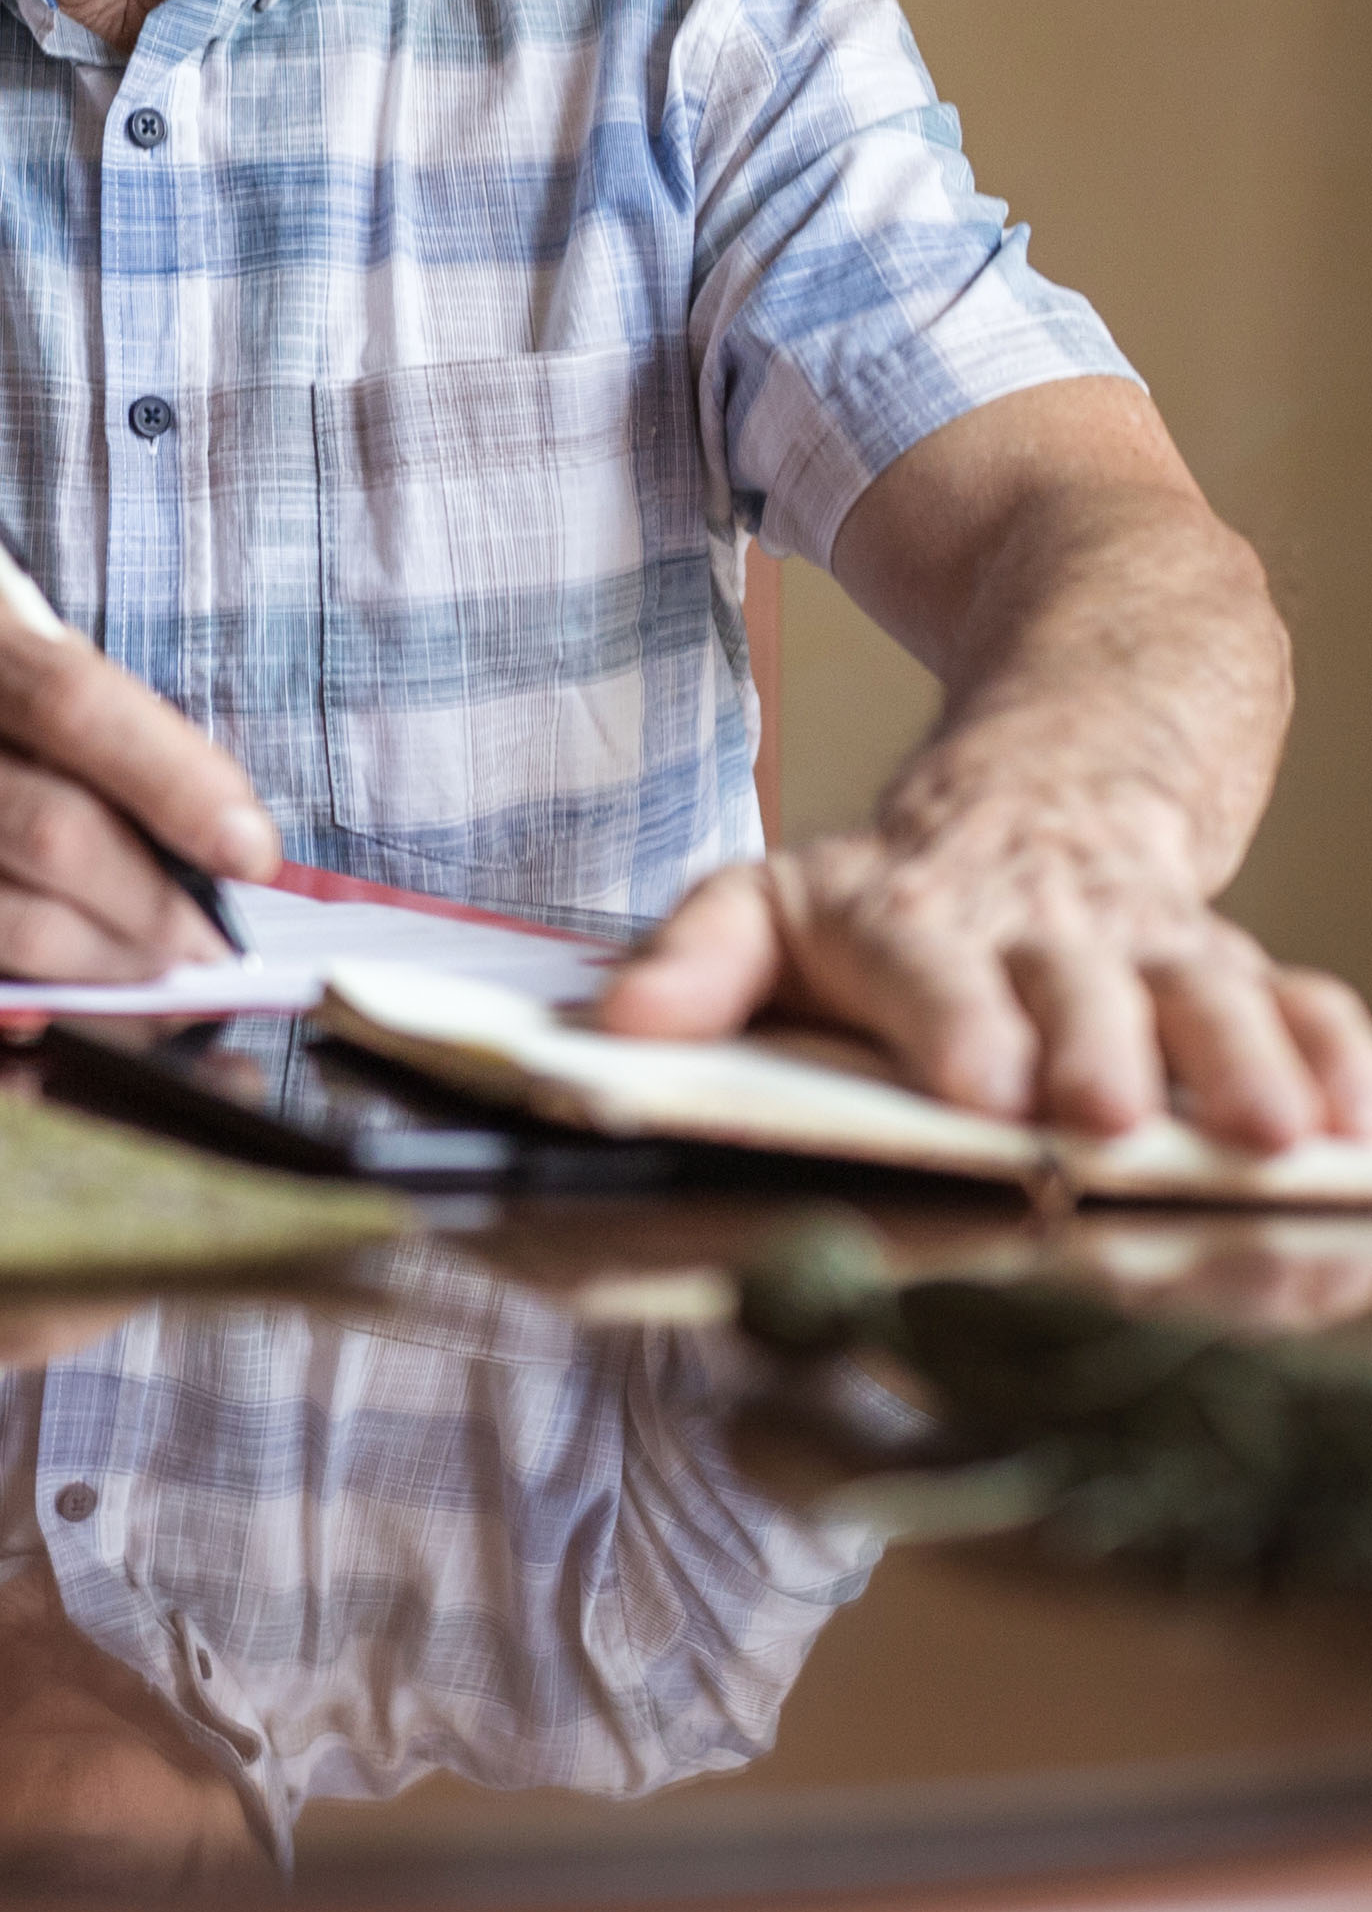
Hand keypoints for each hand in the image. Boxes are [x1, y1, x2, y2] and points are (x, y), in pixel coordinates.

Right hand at [0, 584, 277, 980]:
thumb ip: (79, 712)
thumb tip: (211, 828)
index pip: (69, 701)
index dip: (179, 780)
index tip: (250, 847)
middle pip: (54, 833)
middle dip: (162, 900)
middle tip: (217, 932)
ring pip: (20, 927)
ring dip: (122, 961)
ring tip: (170, 961)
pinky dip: (51, 991)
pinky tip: (87, 979)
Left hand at [598, 770, 1371, 1150]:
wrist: (1057, 774)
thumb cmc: (891, 887)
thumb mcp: (772, 900)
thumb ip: (698, 960)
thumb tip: (614, 1025)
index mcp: (917, 919)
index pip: (930, 970)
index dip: (953, 1022)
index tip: (975, 1084)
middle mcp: (1045, 933)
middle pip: (1080, 988)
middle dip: (1097, 1049)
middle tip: (1104, 1115)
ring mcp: (1154, 950)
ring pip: (1209, 995)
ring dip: (1239, 1065)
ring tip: (1272, 1137)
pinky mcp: (1237, 969)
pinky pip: (1304, 1006)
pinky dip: (1337, 1059)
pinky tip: (1355, 1129)